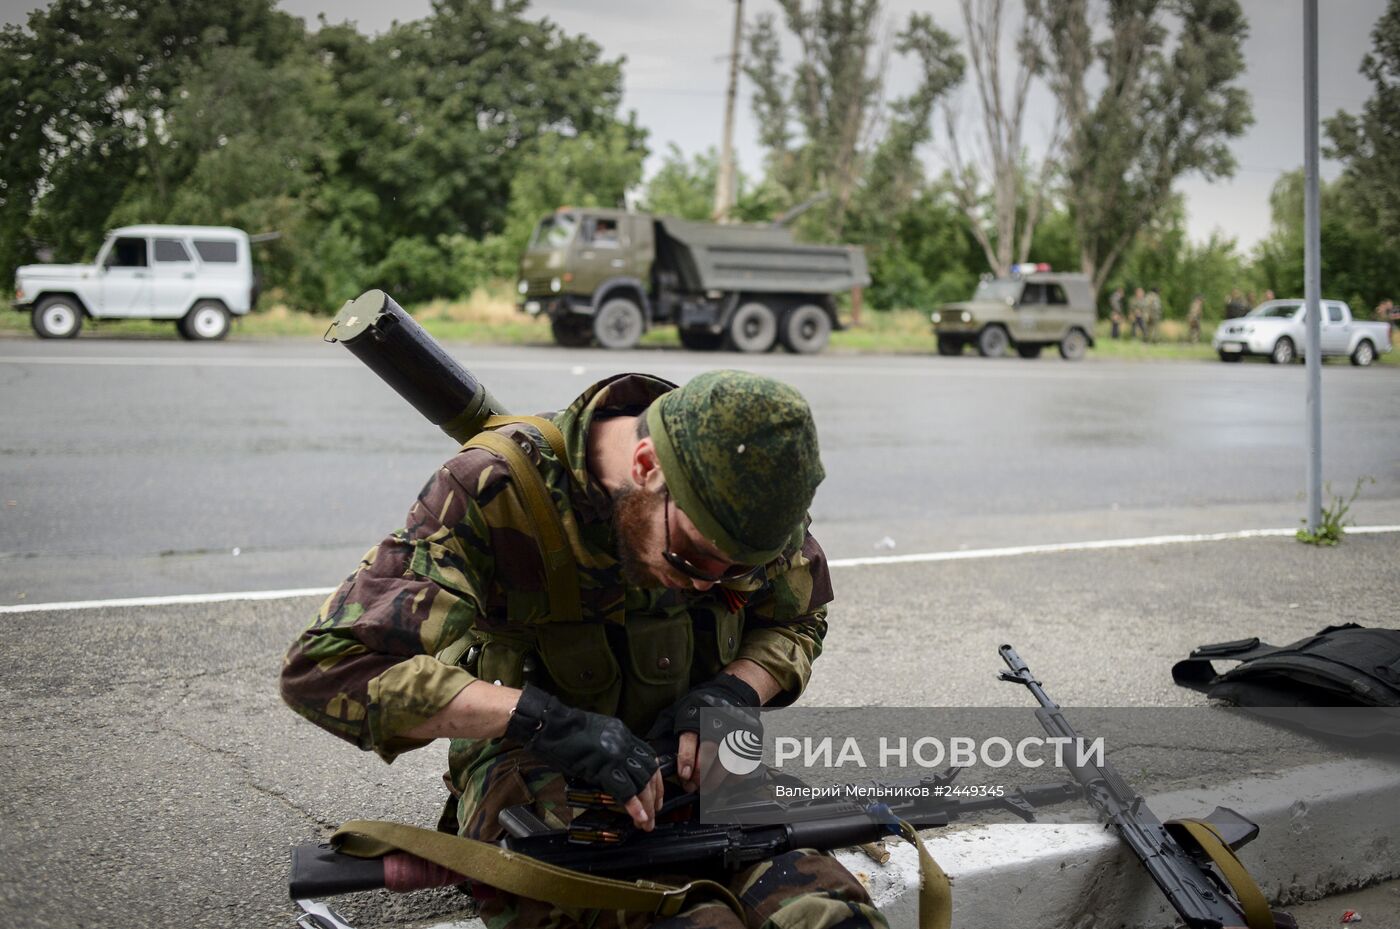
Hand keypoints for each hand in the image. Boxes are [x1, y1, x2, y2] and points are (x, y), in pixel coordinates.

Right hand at [506, 684, 662, 830]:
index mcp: (624, 735)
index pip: (649, 759)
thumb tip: (618, 774)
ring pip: (641, 783)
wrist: (551, 725)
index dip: (656, 780)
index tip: (656, 796)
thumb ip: (611, 753)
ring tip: (645, 823)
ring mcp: (615, 754)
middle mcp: (624, 743)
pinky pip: (624, 789)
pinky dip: (634, 806)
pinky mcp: (603, 766)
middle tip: (653, 815)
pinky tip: (638, 818)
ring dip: (646, 806)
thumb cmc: (566, 732)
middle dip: (654, 796)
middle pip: (650, 773)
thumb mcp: (597, 739)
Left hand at [647, 673, 759, 790]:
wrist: (733, 694)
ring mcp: (735, 734)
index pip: (691, 739)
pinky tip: (724, 780)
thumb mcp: (680, 709)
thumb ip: (667, 726)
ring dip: (714, 780)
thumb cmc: (702, 707)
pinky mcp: (748, 742)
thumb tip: (651, 745)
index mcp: (698, 716)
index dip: (686, 760)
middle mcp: (718, 725)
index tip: (683, 775)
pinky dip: (733, 778)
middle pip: (709, 753)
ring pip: (726, 763)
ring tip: (705, 788)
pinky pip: (743, 765)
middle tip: (692, 786)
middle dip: (699, 775)